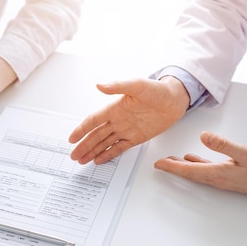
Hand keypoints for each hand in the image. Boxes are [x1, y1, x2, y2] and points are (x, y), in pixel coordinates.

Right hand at [69, 76, 189, 164]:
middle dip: (84, 146)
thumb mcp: (137, 85)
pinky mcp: (136, 138)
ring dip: (92, 152)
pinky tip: (98, 160)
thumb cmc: (157, 89)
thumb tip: (100, 85)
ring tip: (81, 161)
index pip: (93, 121)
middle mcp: (117, 120)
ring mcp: (126, 130)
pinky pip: (119, 148)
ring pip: (104, 143)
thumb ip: (118, 86)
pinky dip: (108, 154)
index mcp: (114, 108)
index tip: (72, 139)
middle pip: (96, 135)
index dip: (81, 130)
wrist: (174, 100)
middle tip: (73, 156)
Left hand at [154, 131, 246, 205]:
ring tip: (170, 161)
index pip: (189, 170)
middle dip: (173, 168)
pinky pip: (207, 170)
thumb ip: (224, 145)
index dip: (172, 166)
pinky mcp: (230, 176)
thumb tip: (204, 136)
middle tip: (158, 164)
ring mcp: (224, 179)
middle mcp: (218, 179)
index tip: (158, 163)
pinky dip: (197, 164)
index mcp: (219, 173)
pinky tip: (194, 159)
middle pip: (189, 173)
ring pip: (197, 172)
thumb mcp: (245, 153)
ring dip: (183, 167)